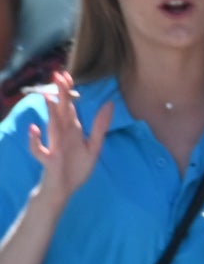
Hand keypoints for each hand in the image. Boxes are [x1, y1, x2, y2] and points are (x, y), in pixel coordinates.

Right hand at [21, 74, 110, 202]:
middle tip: (57, 75)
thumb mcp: (94, 146)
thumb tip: (109, 104)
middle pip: (61, 111)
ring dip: (50, 112)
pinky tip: (34, 129)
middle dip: (60, 95)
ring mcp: (54, 146)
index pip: (70, 107)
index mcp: (72, 130)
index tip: (66, 74)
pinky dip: (35, 141)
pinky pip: (40, 150)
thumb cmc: (76, 167)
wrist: (64, 189)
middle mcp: (61, 135)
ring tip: (48, 97)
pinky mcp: (49, 160)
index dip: (68, 91)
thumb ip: (100, 127)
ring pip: (51, 126)